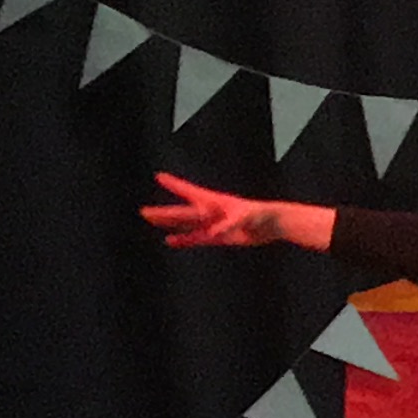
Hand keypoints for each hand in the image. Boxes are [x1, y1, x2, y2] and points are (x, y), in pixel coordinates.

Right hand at [144, 171, 330, 251]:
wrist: (273, 224)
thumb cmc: (263, 214)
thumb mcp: (249, 216)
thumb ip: (233, 223)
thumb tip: (218, 231)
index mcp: (216, 202)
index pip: (191, 191)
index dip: (175, 184)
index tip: (160, 176)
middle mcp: (211, 212)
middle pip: (182, 212)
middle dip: (164, 213)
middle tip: (144, 212)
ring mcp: (213, 224)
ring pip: (186, 225)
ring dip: (170, 226)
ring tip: (152, 222)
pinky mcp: (218, 237)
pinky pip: (196, 239)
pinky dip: (184, 241)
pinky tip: (170, 241)